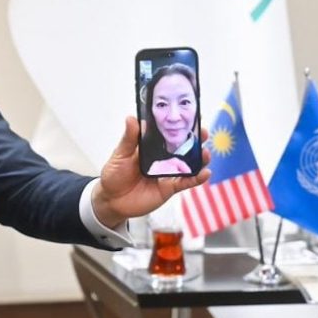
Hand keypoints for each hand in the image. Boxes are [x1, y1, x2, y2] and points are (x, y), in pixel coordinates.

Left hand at [91, 117, 210, 228]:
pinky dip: (196, 178)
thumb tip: (132, 118)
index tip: (191, 117)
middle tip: (204, 133)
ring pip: (188, 164)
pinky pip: (185, 182)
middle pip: (183, 147)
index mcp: (151, 146)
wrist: (111, 200)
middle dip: (195, 140)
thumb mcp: (120, 154)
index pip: (169, 133)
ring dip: (199, 158)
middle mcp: (162, 158)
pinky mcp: (169, 187)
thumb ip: (129, 138)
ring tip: (205, 154)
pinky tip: (205, 173)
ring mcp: (167, 172)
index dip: (180, 125)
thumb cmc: (114, 174)